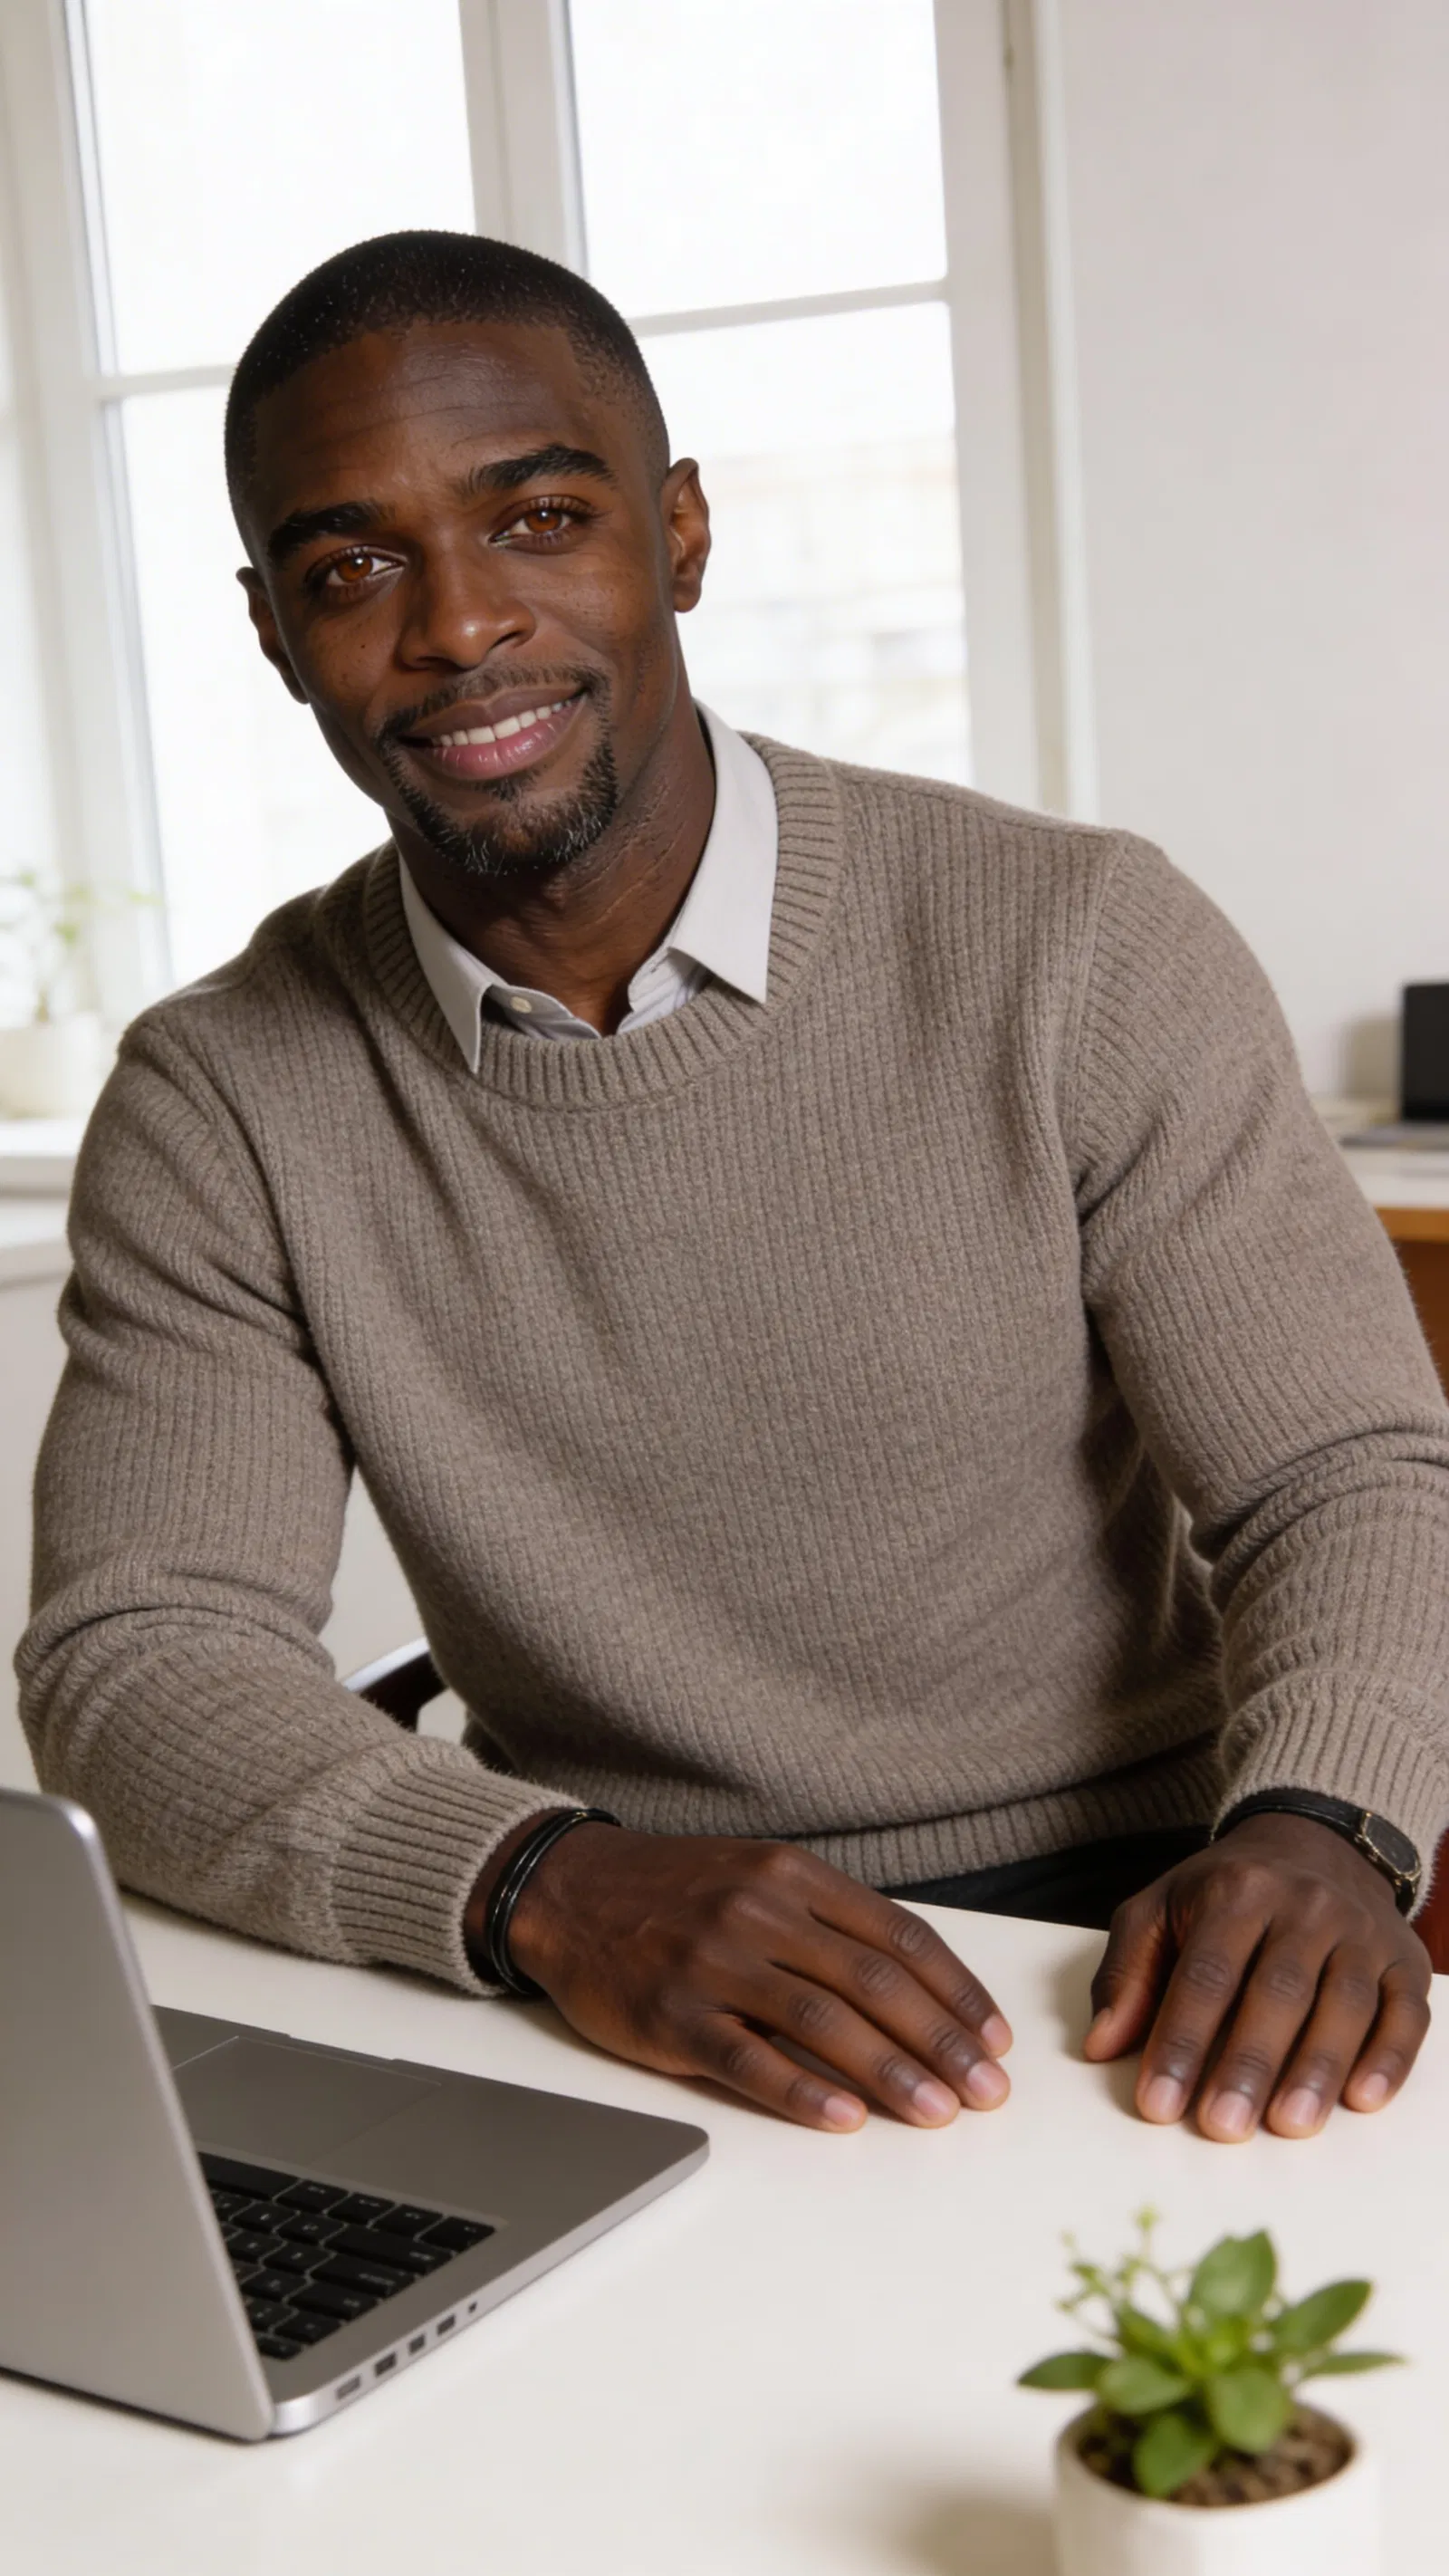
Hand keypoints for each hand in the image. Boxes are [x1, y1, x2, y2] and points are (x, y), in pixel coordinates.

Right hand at [504, 1825, 1013, 2131]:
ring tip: (938, 2113)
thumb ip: (828, 1922)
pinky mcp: (671, 2016)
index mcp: (792, 1876)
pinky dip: (801, 2090)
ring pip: (822, 2021)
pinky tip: (844, 2118)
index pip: (899, 1935)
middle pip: (874, 1981)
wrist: (569, 1891)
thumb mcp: (757, 1876)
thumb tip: (917, 1987)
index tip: (994, 2037)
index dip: (956, 1991)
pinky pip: (747, 2059)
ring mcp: (714, 1963)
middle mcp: (760, 1912)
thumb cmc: (676, 1892)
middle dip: (942, 2041)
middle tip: (986, 2090)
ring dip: (891, 2072)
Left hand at [1083, 1813, 1430, 2140]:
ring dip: (1316, 2069)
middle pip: (1277, 1990)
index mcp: (1235, 1890)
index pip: (1205, 1973)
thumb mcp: (1159, 1908)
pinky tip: (1363, 2099)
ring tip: (1287, 2125)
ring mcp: (1361, 1933)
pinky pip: (1406, 2013)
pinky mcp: (1406, 1962)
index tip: (1158, 2104)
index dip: (1180, 2040)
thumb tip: (1102, 2046)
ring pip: (1343, 2003)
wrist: (1312, 1842)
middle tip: (1223, 2127)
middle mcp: (1304, 1905)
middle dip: (1248, 2063)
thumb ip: (1127, 1974)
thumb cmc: (1224, 1894)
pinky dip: (1389, 2057)